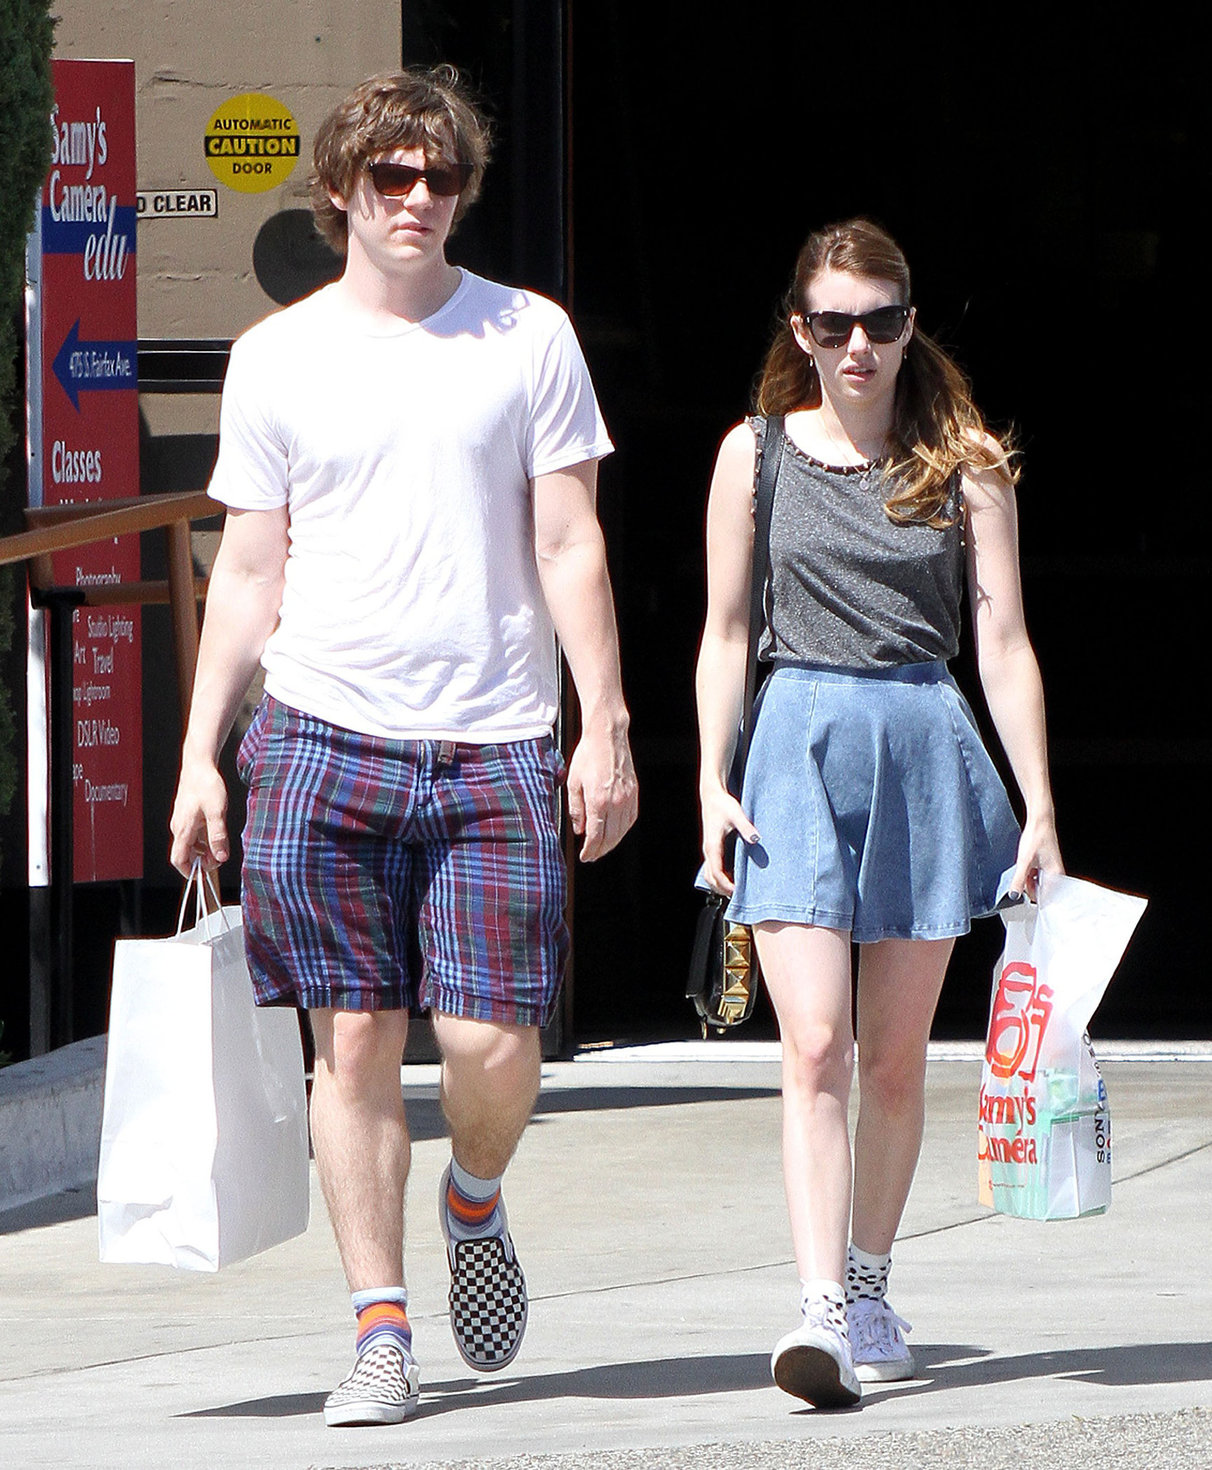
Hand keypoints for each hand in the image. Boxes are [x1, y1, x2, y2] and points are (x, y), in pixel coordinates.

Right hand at [169, 758, 229, 876]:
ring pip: (190, 845)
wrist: (199, 764)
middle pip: (186, 854)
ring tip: (220, 845)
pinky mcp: (187, 816)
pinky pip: (193, 835)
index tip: (203, 876)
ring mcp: (182, 822)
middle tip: (220, 856)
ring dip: (204, 850)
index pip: (178, 860)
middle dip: (202, 861)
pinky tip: (216, 832)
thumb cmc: (206, 785)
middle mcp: (179, 828)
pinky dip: (203, 840)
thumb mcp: (217, 812)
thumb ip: (218, 836)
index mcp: (183, 829)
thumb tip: (220, 857)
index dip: (189, 872)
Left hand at [566, 723, 637, 860]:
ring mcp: (627, 798)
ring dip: (612, 843)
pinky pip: (630, 818)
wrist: (607, 737)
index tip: (584, 856)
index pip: (595, 836)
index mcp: (598, 800)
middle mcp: (615, 801)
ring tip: (602, 848)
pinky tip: (615, 833)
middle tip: (591, 857)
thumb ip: (576, 809)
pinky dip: (623, 830)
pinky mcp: (634, 792)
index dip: (589, 850)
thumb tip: (579, 830)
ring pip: (622, 830)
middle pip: (610, 837)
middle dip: (600, 851)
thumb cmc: (587, 756)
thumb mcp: (573, 783)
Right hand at [699, 782, 759, 895]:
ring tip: (735, 891)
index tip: (736, 892)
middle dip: (721, 889)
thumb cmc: (723, 804)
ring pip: (709, 874)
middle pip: (710, 878)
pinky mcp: (711, 847)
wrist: (712, 795)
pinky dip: (719, 877)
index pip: (716, 872)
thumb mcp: (736, 814)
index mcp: (713, 845)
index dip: (725, 884)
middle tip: (738, 897)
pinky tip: (732, 878)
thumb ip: (746, 827)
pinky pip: (712, 867)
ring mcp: (709, 849)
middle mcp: (708, 850)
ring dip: (719, 884)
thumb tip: (756, 839)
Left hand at [1008, 811, 1063, 900]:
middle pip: (1040, 891)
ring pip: (1037, 883)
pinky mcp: (1046, 865)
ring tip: (1025, 866)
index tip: (1024, 896)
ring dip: (1028, 879)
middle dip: (1028, 887)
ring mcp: (1051, 869)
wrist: (1040, 821)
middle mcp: (1056, 874)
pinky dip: (1029, 873)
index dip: (1034, 899)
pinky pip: (1037, 875)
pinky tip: (1026, 865)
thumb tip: (1014, 895)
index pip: (1046, 898)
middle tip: (1022, 874)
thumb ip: (1019, 880)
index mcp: (1055, 876)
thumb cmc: (1036, 838)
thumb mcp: (1024, 861)